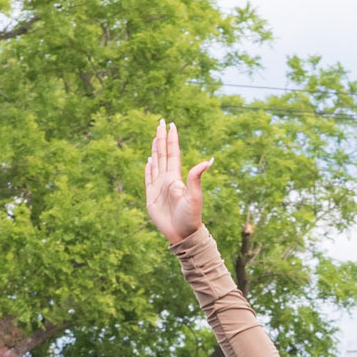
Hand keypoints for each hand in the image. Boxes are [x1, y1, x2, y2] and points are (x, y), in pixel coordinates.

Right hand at [144, 119, 210, 246]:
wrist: (182, 234)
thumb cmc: (190, 217)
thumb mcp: (194, 196)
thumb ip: (196, 177)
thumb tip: (208, 161)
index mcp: (176, 178)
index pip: (173, 153)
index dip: (172, 139)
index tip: (170, 124)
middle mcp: (167, 180)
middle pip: (163, 154)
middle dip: (161, 138)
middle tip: (160, 122)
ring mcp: (159, 188)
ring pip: (156, 163)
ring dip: (155, 150)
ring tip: (155, 137)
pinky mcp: (151, 198)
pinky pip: (148, 179)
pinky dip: (148, 170)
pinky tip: (148, 161)